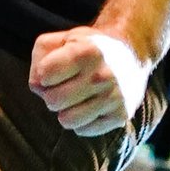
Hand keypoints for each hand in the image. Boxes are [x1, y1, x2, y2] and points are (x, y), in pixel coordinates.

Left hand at [28, 23, 149, 136]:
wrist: (132, 55)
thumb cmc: (87, 48)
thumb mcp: (62, 40)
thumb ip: (40, 57)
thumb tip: (37, 87)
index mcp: (88, 51)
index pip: (45, 75)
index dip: (45, 73)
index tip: (57, 68)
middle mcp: (103, 75)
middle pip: (53, 101)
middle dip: (52, 95)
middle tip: (66, 86)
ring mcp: (114, 97)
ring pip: (67, 121)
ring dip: (66, 111)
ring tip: (77, 98)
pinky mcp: (121, 115)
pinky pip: (83, 130)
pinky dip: (81, 121)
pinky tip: (91, 106)